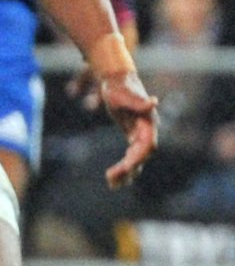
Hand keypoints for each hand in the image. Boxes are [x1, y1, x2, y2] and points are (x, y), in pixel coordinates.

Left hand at [94, 67, 157, 187]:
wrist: (117, 80)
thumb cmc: (118, 86)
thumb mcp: (122, 93)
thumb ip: (137, 101)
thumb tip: (154, 102)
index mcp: (148, 122)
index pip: (147, 145)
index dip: (138, 157)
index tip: (125, 167)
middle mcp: (148, 130)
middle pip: (142, 155)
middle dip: (129, 168)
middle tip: (111, 179)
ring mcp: (141, 134)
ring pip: (137, 158)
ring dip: (127, 172)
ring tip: (112, 185)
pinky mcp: (133, 136)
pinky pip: (131, 155)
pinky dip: (124, 167)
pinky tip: (113, 179)